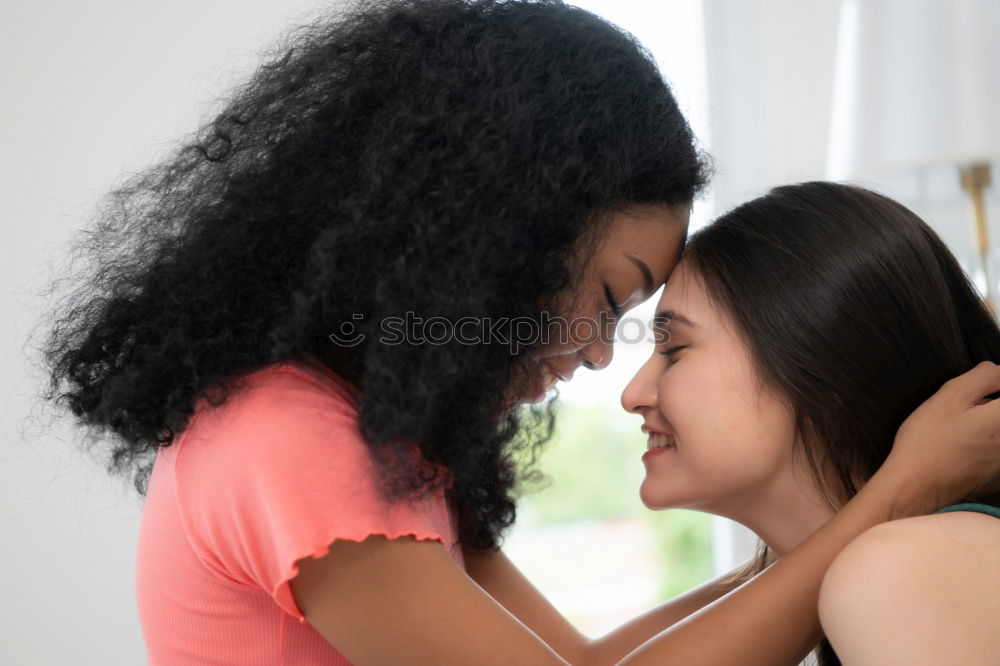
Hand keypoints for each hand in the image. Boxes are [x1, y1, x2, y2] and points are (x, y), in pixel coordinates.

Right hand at [882, 361, 999, 511]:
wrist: (915, 487)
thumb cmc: (929, 440)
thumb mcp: (950, 397)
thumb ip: (983, 377)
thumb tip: (999, 370)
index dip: (996, 384)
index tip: (985, 383)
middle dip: (990, 404)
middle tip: (970, 402)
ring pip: (997, 432)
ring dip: (986, 421)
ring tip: (962, 424)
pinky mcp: (996, 476)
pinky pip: (994, 450)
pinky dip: (985, 442)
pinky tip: (962, 443)